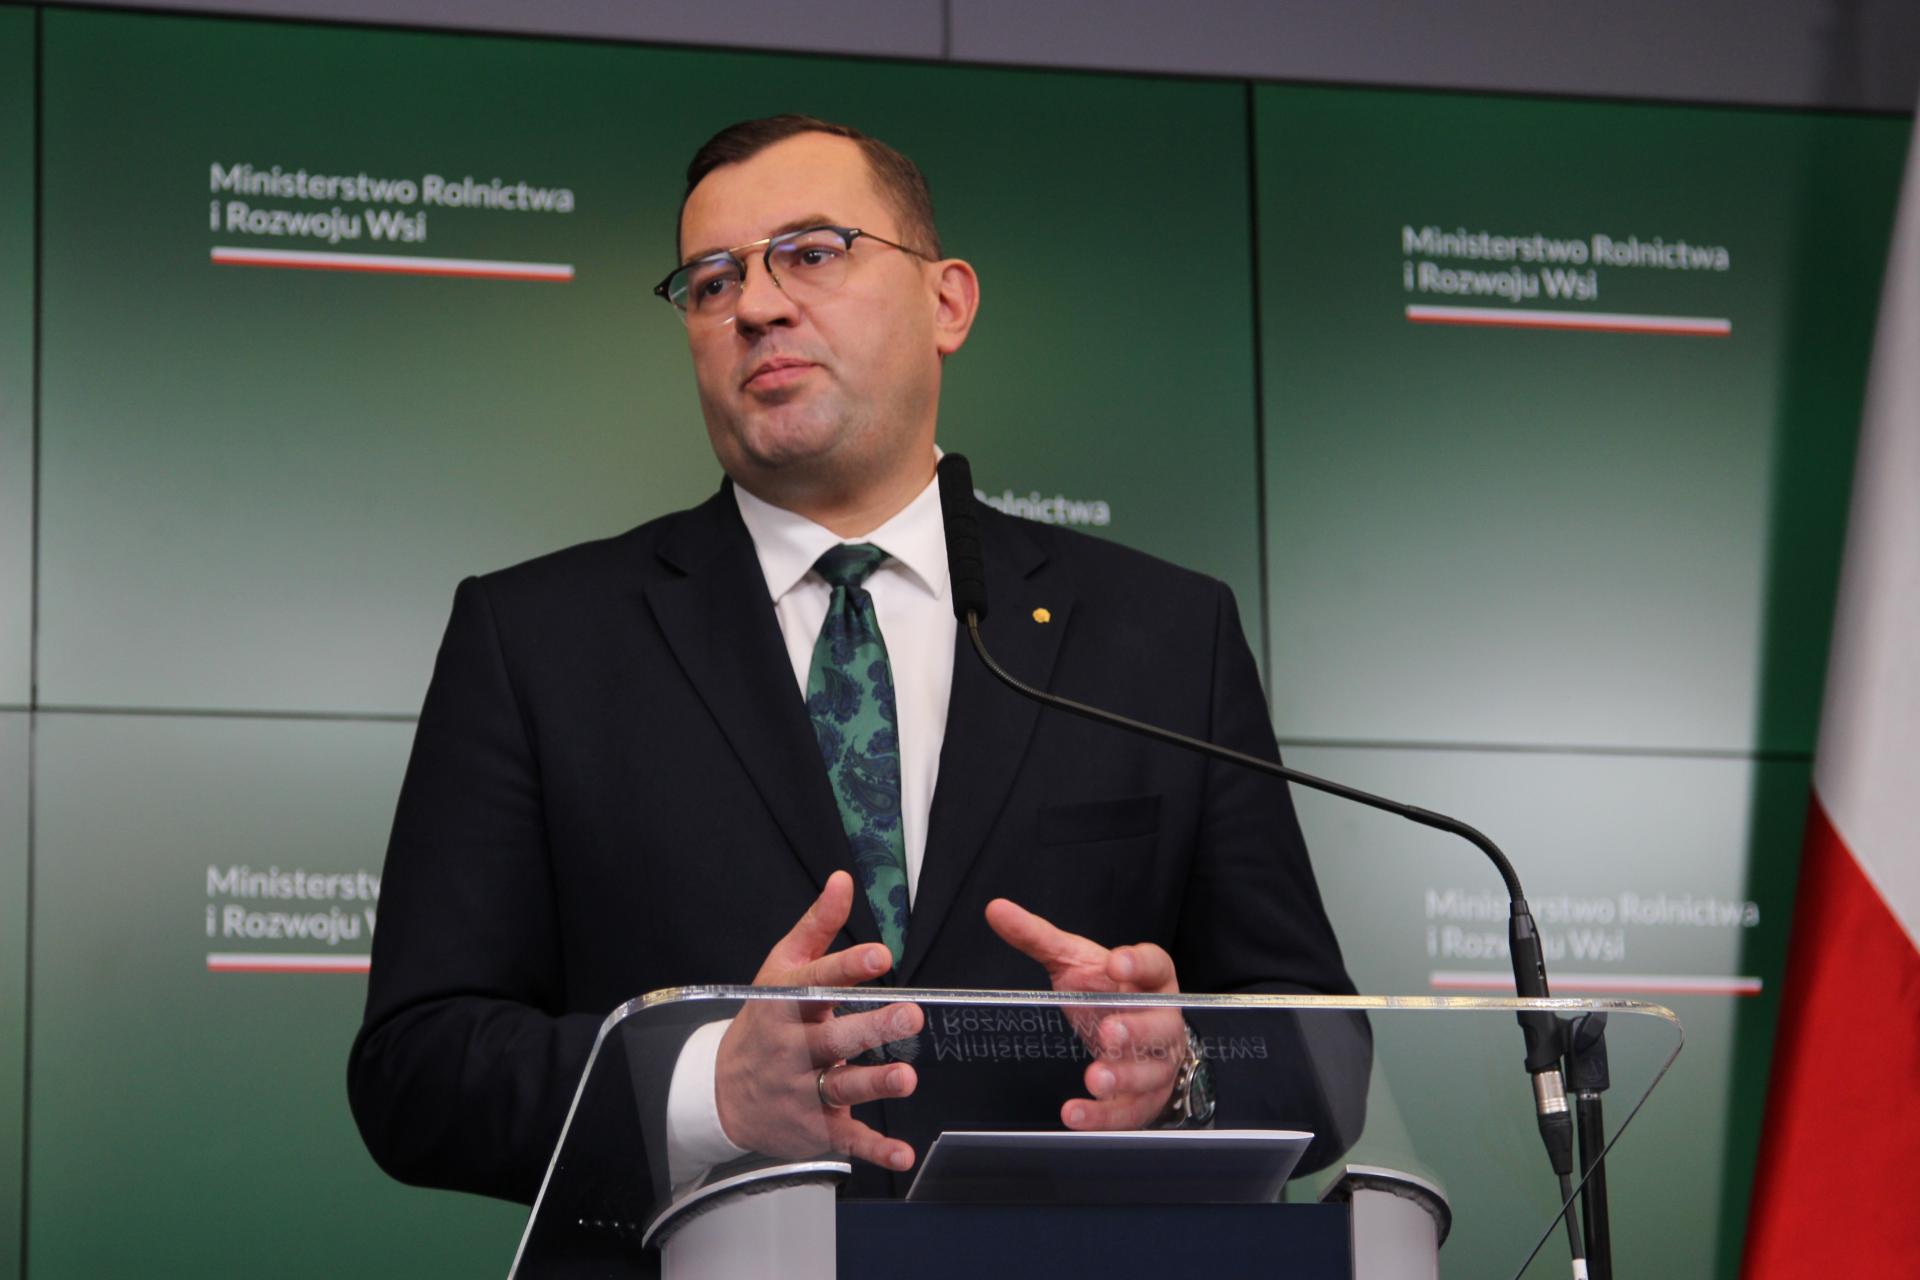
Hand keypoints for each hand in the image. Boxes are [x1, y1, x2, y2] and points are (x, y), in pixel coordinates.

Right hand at [714, 872, 920, 1170]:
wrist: (720, 1093)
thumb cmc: (763, 1022)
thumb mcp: (781, 969)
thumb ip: (818, 926)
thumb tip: (843, 880)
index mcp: (786, 1004)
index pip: (817, 983)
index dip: (848, 968)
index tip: (880, 956)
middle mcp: (792, 1047)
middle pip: (833, 1036)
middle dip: (871, 1028)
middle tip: (909, 1015)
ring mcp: (802, 1089)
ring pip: (840, 1085)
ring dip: (874, 1084)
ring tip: (906, 1078)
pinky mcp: (814, 1126)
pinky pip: (845, 1137)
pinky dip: (874, 1149)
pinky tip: (901, 1154)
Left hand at [984, 898, 1185, 1129]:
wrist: (1133, 1041)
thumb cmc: (1106, 995)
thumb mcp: (1074, 963)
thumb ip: (1038, 938)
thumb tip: (996, 910)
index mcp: (1150, 981)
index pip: (1156, 965)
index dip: (1139, 964)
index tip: (1116, 962)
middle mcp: (1163, 1021)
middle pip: (1162, 1025)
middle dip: (1137, 1029)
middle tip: (1110, 1031)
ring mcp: (1158, 1063)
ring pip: (1152, 1072)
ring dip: (1124, 1076)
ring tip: (1095, 1078)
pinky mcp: (1144, 1099)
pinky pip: (1131, 1112)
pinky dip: (1105, 1116)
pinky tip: (1076, 1114)